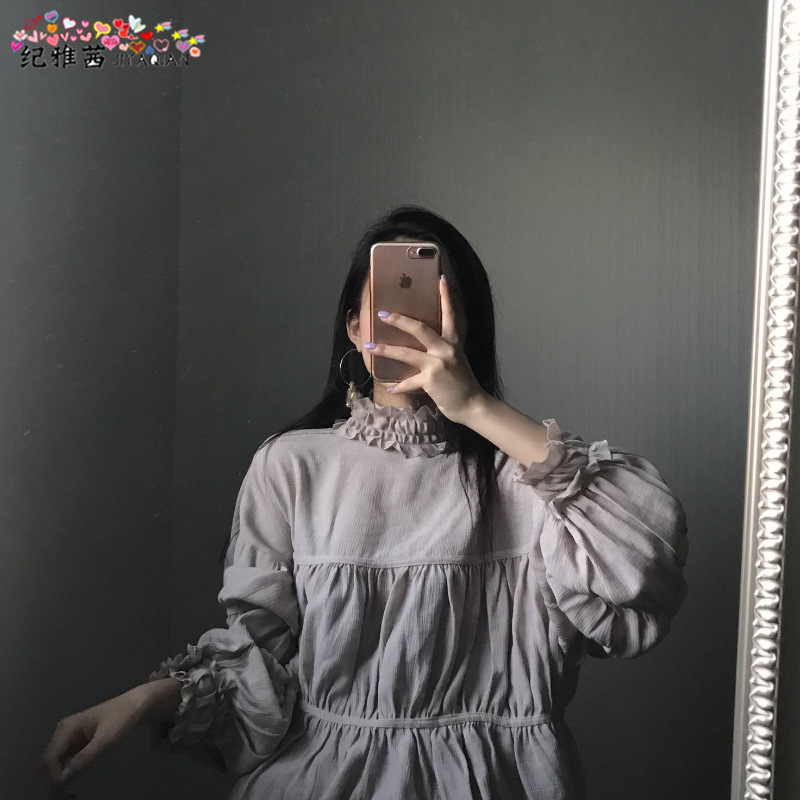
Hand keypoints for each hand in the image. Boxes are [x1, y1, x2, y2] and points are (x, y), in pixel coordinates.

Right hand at [41, 689, 147, 792]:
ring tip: (70, 792)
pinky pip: (66, 759)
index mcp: (66, 728)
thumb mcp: (105, 739)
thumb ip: (84, 758)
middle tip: (67, 795)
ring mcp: (70, 736)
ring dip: (60, 777)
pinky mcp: (77, 740)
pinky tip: (74, 780)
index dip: (53, 777)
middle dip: (54, 779)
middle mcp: (63, 731)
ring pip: (56, 762)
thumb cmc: (121, 718)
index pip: (50, 758)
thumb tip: (62, 779)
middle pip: (50, 761)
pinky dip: (67, 771)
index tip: (64, 792)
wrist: (136, 705)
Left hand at [369, 274, 488, 423]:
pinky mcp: (431, 380)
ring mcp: (438, 364)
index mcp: (453, 342)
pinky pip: (408, 382)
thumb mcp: (456, 361)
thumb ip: (442, 350)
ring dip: (386, 350)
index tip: (440, 278)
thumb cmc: (463, 384)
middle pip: (419, 328)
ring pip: (406, 353)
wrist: (472, 405)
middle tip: (382, 313)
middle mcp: (446, 349)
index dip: (446, 296)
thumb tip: (425, 345)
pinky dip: (398, 386)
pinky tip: (390, 388)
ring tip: (370, 347)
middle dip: (399, 320)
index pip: (451, 314)